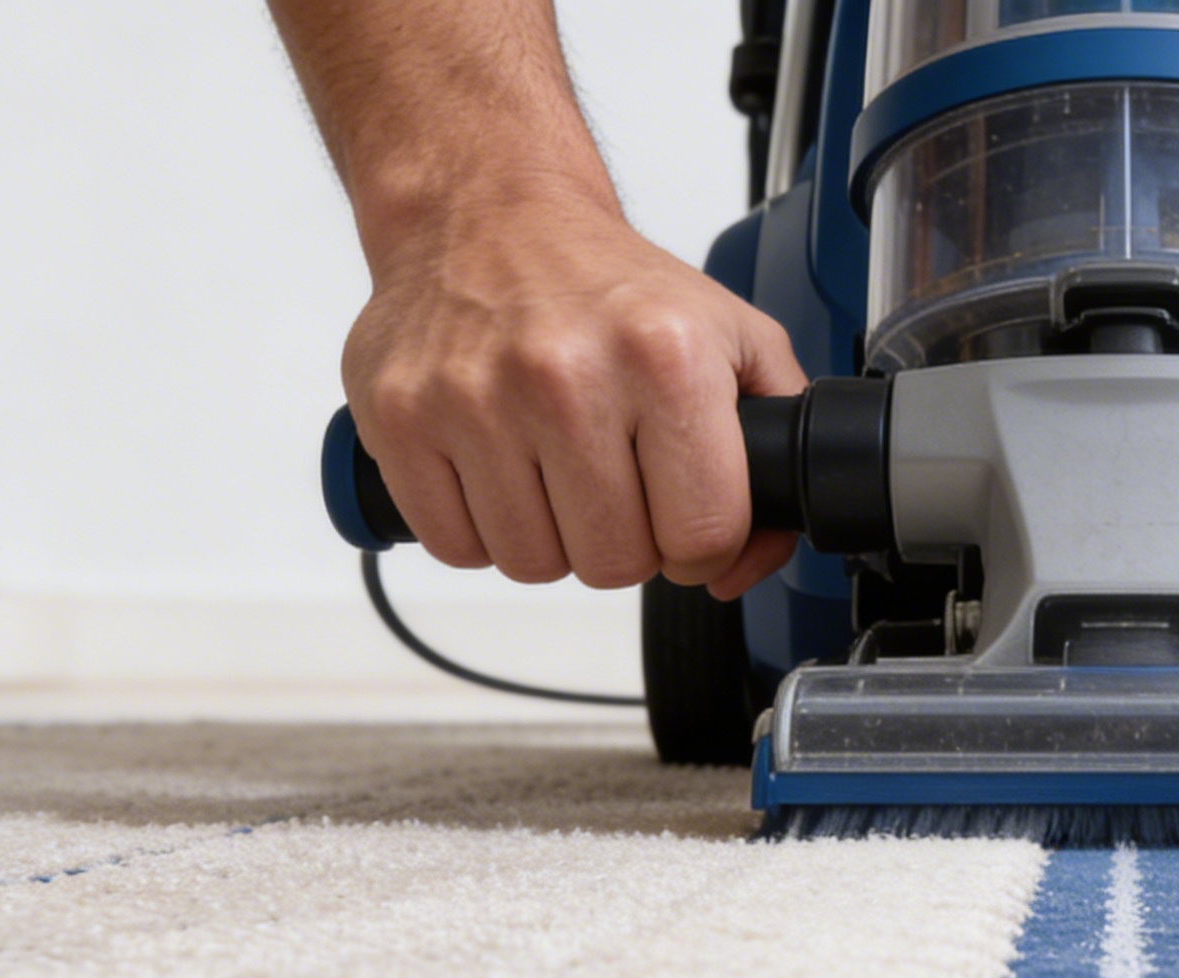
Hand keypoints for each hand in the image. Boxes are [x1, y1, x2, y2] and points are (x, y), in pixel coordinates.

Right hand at [341, 191, 805, 595]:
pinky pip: (455, 546)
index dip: (700, 544)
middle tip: (613, 484)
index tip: (682, 514)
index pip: (702, 534)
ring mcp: (474, 398)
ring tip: (552, 469)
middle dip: (623, 540)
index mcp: (665, 356)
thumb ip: (777, 447)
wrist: (489, 211)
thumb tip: (743, 564)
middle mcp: (567, 374)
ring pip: (532, 565)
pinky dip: (479, 529)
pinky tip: (498, 470)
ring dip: (550, 538)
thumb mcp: (734, 337)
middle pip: (615, 563)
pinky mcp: (400, 417)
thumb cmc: (609, 285)